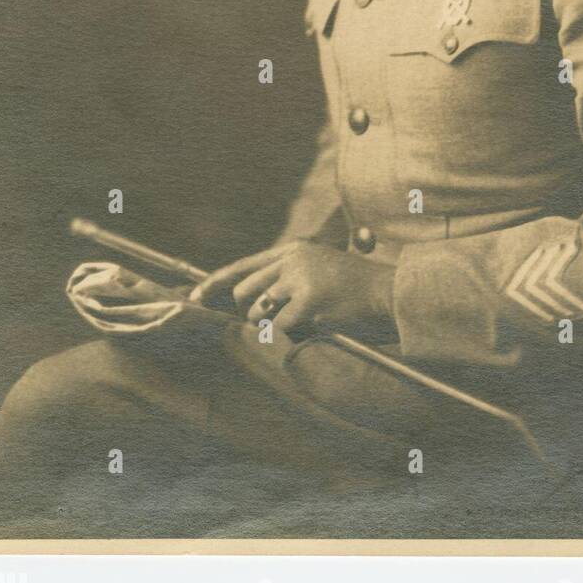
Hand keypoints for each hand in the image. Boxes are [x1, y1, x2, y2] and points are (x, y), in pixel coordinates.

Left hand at [190, 240, 396, 341]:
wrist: (388, 293)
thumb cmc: (353, 288)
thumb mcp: (316, 269)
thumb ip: (284, 279)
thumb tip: (249, 303)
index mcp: (292, 250)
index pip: (244, 266)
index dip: (215, 282)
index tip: (194, 295)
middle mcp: (292, 259)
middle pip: (246, 293)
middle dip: (254, 312)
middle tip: (281, 317)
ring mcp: (299, 279)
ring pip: (261, 313)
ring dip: (277, 324)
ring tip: (308, 317)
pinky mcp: (308, 301)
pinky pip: (283, 328)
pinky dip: (297, 333)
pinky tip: (321, 323)